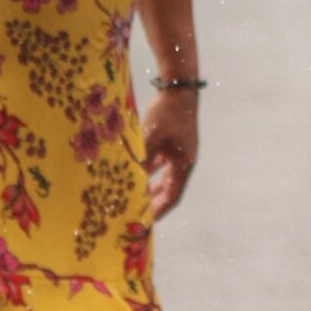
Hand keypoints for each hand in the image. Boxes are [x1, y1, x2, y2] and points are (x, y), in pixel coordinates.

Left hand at [142, 87, 199, 218]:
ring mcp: (179, 150)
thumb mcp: (151, 139)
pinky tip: (135, 168)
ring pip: (164, 175)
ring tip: (135, 195)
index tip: (146, 222)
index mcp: (183, 164)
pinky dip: (148, 167)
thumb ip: (140, 160)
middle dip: (154, 201)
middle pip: (169, 188)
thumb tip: (127, 180)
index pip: (172, 196)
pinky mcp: (173, 139)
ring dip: (150, 185)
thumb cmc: (166, 114)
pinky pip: (160, 160)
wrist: (179, 88)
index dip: (159, 211)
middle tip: (139, 212)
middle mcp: (184, 160)